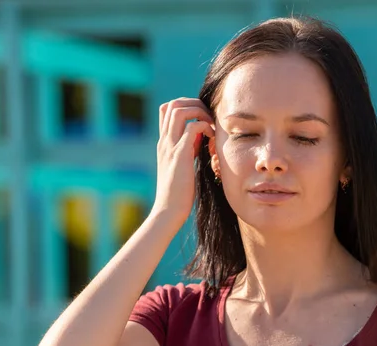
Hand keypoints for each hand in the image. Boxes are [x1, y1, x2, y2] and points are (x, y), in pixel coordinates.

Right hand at [151, 98, 214, 223]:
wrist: (169, 210)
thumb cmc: (179, 192)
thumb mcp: (183, 164)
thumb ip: (188, 148)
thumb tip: (201, 136)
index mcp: (164, 142)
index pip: (167, 110)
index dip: (186, 107)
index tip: (202, 119)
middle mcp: (164, 141)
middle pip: (173, 104)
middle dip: (194, 104)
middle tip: (209, 117)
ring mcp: (170, 146)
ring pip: (179, 110)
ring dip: (199, 111)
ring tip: (210, 125)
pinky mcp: (180, 155)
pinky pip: (193, 128)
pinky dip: (205, 127)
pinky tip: (212, 140)